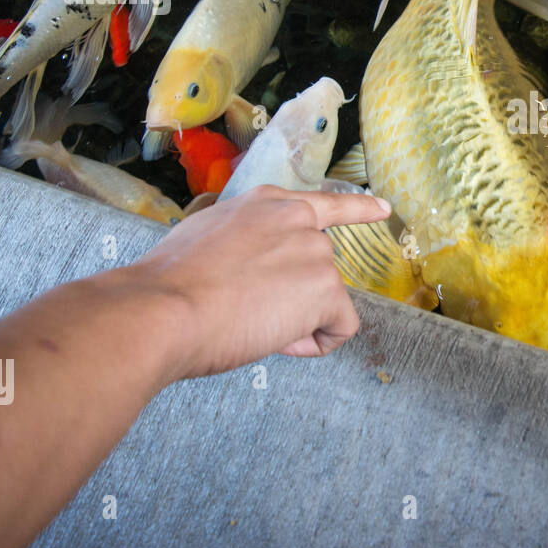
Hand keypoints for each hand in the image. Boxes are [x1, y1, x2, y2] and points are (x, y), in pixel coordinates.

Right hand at [133, 184, 391, 379]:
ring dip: (294, 321)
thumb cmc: (168, 285)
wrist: (163, 309)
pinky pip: (340, 327)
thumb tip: (243, 268)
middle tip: (240, 311)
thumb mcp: (204, 239)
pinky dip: (314, 343)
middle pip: (316, 269)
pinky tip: (277, 340)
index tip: (384, 209)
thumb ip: (241, 242)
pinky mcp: (326, 287)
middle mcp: (297, 219)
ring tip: (246, 322)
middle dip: (290, 298)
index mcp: (266, 204)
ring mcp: (315, 252)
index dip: (357, 209)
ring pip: (324, 301)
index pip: (322, 204)